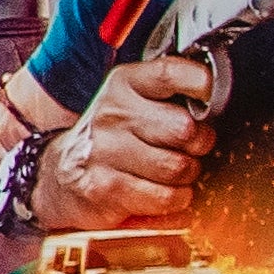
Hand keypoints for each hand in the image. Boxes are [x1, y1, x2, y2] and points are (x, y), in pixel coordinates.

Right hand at [38, 54, 219, 233]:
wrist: (57, 175)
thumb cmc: (111, 138)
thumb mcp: (132, 101)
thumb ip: (171, 92)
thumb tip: (215, 93)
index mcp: (123, 86)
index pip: (170, 74)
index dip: (201, 85)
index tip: (208, 97)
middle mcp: (110, 115)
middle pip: (184, 129)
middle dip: (197, 144)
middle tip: (186, 147)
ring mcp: (104, 151)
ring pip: (178, 167)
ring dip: (185, 176)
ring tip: (169, 172)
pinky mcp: (105, 187)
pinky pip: (166, 197)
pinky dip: (173, 199)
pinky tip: (159, 191)